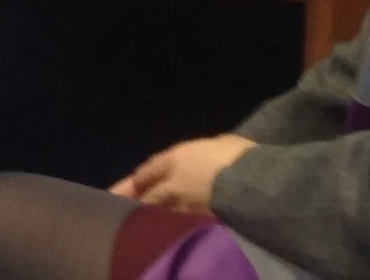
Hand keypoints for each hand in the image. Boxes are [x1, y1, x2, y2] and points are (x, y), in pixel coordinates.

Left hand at [110, 134, 255, 212]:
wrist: (248, 183)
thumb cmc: (236, 155)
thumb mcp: (221, 142)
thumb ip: (206, 150)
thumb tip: (207, 153)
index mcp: (177, 157)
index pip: (151, 169)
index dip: (140, 178)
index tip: (135, 183)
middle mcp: (174, 182)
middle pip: (149, 195)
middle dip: (135, 200)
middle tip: (121, 205)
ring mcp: (184, 205)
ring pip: (161, 212)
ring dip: (152, 214)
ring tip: (144, 220)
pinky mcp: (196, 221)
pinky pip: (180, 222)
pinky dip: (174, 224)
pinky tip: (172, 227)